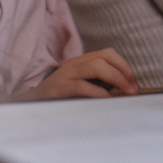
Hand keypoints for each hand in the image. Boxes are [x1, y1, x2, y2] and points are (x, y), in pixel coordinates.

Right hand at [20, 48, 138, 99]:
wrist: (28, 107)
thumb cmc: (59, 101)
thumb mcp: (81, 89)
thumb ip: (99, 88)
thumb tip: (124, 94)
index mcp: (80, 62)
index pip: (108, 54)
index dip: (124, 67)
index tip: (134, 84)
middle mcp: (74, 64)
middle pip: (105, 56)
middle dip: (124, 71)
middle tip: (133, 89)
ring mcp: (66, 74)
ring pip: (96, 66)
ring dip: (116, 78)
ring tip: (125, 93)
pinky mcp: (60, 88)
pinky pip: (83, 86)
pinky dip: (100, 94)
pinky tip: (107, 102)